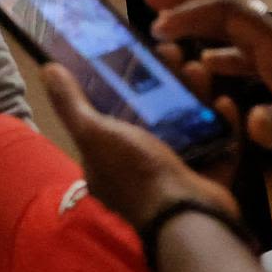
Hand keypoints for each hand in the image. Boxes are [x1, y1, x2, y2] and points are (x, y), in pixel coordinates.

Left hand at [40, 65, 239, 229]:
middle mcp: (141, 166)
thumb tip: (47, 69)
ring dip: (194, 95)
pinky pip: (219, 144)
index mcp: (109, 159)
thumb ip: (71, 105)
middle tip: (173, 53)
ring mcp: (177, 172)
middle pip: (154, 113)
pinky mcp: (209, 178)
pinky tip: (224, 101)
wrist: (187, 218)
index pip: (111, 113)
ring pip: (188, 124)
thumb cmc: (137, 174)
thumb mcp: (95, 135)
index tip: (134, 53)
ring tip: (198, 68)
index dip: (122, 82)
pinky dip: (223, 124)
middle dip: (164, 81)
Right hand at [146, 0, 271, 148]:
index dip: (192, 14)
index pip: (230, 13)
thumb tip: (250, 122)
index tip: (159, 26)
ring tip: (166, 26)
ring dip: (200, 24)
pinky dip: (221, 52)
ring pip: (236, 30)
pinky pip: (247, 54)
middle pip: (228, 10)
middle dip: (188, 2)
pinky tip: (206, 63)